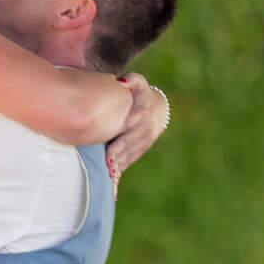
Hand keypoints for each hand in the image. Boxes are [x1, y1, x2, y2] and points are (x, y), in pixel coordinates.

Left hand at [105, 75, 169, 191]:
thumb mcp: (139, 84)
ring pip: (129, 157)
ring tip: (107, 177)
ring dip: (118, 167)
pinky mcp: (141, 149)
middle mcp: (144, 131)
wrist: (158, 108)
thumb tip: (122, 80)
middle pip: (128, 149)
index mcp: (141, 116)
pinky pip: (130, 161)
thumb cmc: (141, 94)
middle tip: (106, 169)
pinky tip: (112, 184)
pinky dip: (121, 171)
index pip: (128, 133)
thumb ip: (133, 80)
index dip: (118, 146)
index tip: (108, 155)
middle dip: (117, 160)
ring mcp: (144, 142)